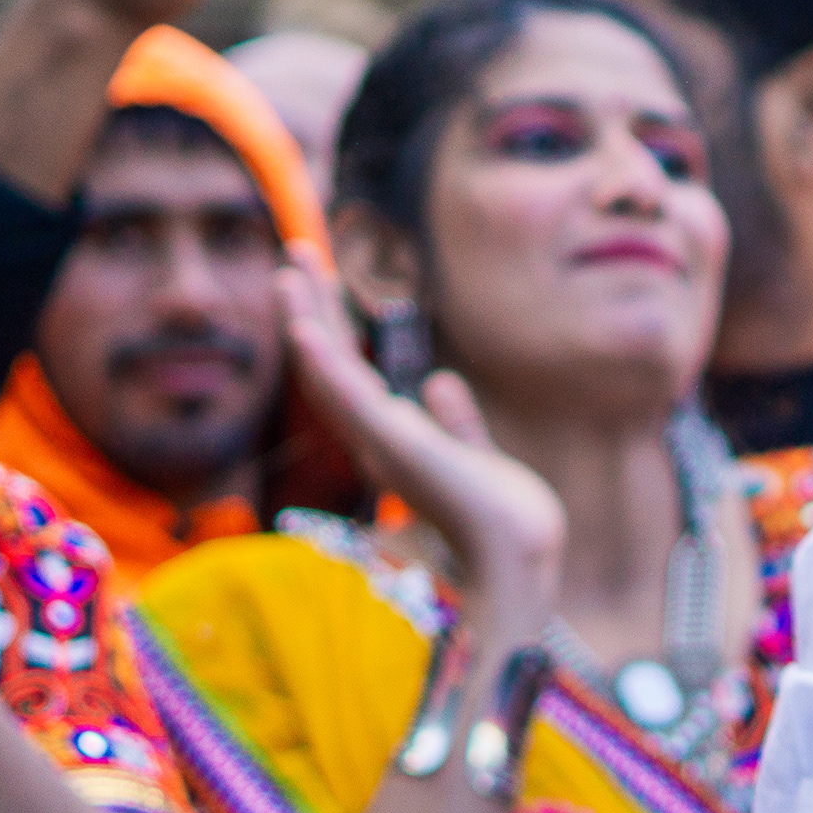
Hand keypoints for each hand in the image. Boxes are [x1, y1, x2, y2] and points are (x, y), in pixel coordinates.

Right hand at [274, 250, 562, 621]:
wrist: (518, 559)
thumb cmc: (506, 522)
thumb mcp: (476, 458)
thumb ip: (457, 425)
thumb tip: (440, 382)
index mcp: (393, 442)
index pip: (348, 375)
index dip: (330, 327)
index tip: (321, 280)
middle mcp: (376, 441)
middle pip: (329, 364)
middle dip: (312, 307)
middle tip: (297, 253)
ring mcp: (380, 443)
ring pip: (328, 371)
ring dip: (308, 316)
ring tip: (294, 262)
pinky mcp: (394, 447)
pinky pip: (347, 399)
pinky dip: (324, 363)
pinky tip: (303, 327)